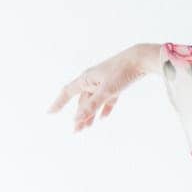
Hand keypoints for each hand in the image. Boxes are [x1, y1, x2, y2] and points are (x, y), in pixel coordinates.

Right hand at [47, 43, 161, 131]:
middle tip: (76, 131)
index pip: (67, 92)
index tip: (49, 112)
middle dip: (78, 116)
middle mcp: (92, 80)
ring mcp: (103, 83)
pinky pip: (106, 100)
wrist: (141, 59)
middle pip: (82, 101)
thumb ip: (92, 105)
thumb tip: (76, 119)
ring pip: (94, 102)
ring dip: (90, 115)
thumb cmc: (122, 72)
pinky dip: (104, 109)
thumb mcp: (106, 91)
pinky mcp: (115, 85)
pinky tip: (102, 119)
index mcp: (86, 79)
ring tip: (86, 128)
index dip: (58, 103)